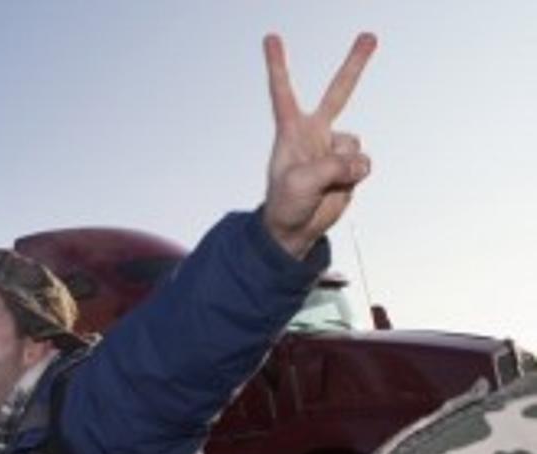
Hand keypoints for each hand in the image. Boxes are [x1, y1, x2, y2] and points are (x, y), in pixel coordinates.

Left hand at [263, 33, 376, 258]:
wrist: (295, 230)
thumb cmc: (286, 203)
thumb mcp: (299, 183)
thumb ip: (329, 166)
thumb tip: (358, 161)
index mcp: (291, 131)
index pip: (282, 91)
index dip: (278, 65)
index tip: (271, 38)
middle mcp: (314, 133)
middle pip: (338, 92)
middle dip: (355, 64)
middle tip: (370, 35)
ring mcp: (333, 148)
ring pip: (354, 143)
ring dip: (346, 164)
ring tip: (326, 183)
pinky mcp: (349, 166)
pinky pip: (363, 163)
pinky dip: (355, 175)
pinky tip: (340, 187)